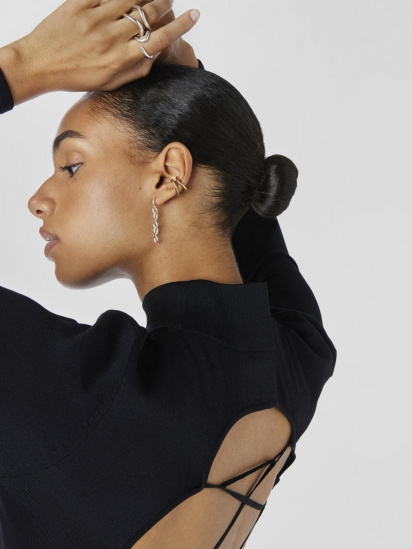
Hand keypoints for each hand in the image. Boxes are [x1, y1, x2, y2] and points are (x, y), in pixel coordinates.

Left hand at [0, 0, 199, 104]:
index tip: (194, 15)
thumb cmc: (77, 76)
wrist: (39, 64)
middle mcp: (112, 38)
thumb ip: (136, 70)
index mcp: (122, 59)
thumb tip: (154, 55)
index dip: (181, 26)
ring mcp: (95, 19)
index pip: (160, 39)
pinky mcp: (79, 5)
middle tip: (169, 0)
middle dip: (165, 3)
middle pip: (149, 13)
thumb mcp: (110, 83)